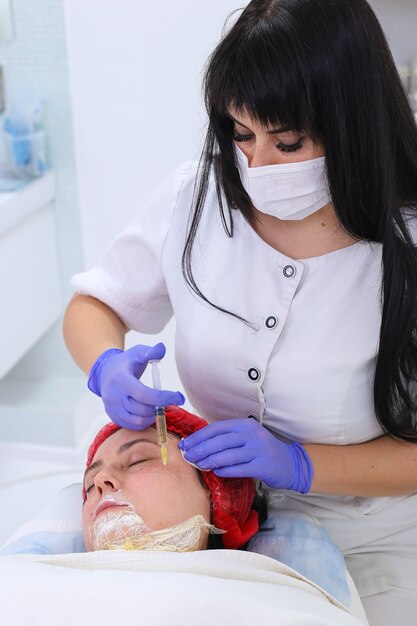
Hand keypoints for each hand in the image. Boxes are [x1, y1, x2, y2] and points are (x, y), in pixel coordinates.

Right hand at [87, 342, 184, 428]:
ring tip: (160, 407)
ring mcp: (111, 407)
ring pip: (136, 420)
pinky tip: (150, 414)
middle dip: (159, 407)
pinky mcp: (112, 415)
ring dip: (152, 416)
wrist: (105, 372)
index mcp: (120, 378)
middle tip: (169, 401)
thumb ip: (150, 351)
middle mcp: (113, 395)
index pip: (143, 394)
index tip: (178, 397)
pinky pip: (131, 425)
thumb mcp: (137, 352)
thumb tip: (162, 349)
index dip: (163, 398)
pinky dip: (144, 423)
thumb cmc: (125, 362)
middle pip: (141, 409)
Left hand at [179, 418, 312, 492]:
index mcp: (245, 425)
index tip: (186, 444)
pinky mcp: (262, 466)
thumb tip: (200, 443)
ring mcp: (258, 450)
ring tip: (199, 464)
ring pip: (228, 455)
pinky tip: (216, 472)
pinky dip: (225, 470)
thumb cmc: (262, 449)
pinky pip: (239, 468)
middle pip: (220, 441)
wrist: (289, 463)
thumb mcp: (247, 437)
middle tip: (188, 456)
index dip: (200, 436)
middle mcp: (251, 435)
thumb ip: (228, 437)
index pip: (217, 428)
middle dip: (201, 449)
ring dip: (210, 460)